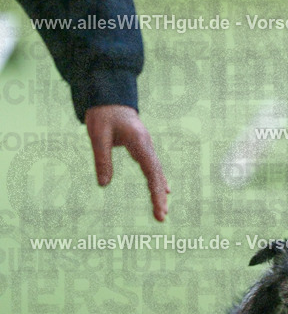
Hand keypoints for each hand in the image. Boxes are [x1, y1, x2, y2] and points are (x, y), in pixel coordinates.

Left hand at [85, 105, 169, 221]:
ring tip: (162, 211)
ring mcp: (146, 147)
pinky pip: (153, 168)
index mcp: (140, 142)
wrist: (110, 95)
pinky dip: (158, 181)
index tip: (159, 209)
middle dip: (159, 197)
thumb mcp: (98, 135)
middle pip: (158, 175)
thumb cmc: (103, 113)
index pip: (152, 172)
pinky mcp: (142, 148)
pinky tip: (164, 191)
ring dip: (159, 192)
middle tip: (161, 218)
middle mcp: (147, 146)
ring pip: (157, 172)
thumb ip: (102, 159)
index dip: (156, 192)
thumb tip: (104, 185)